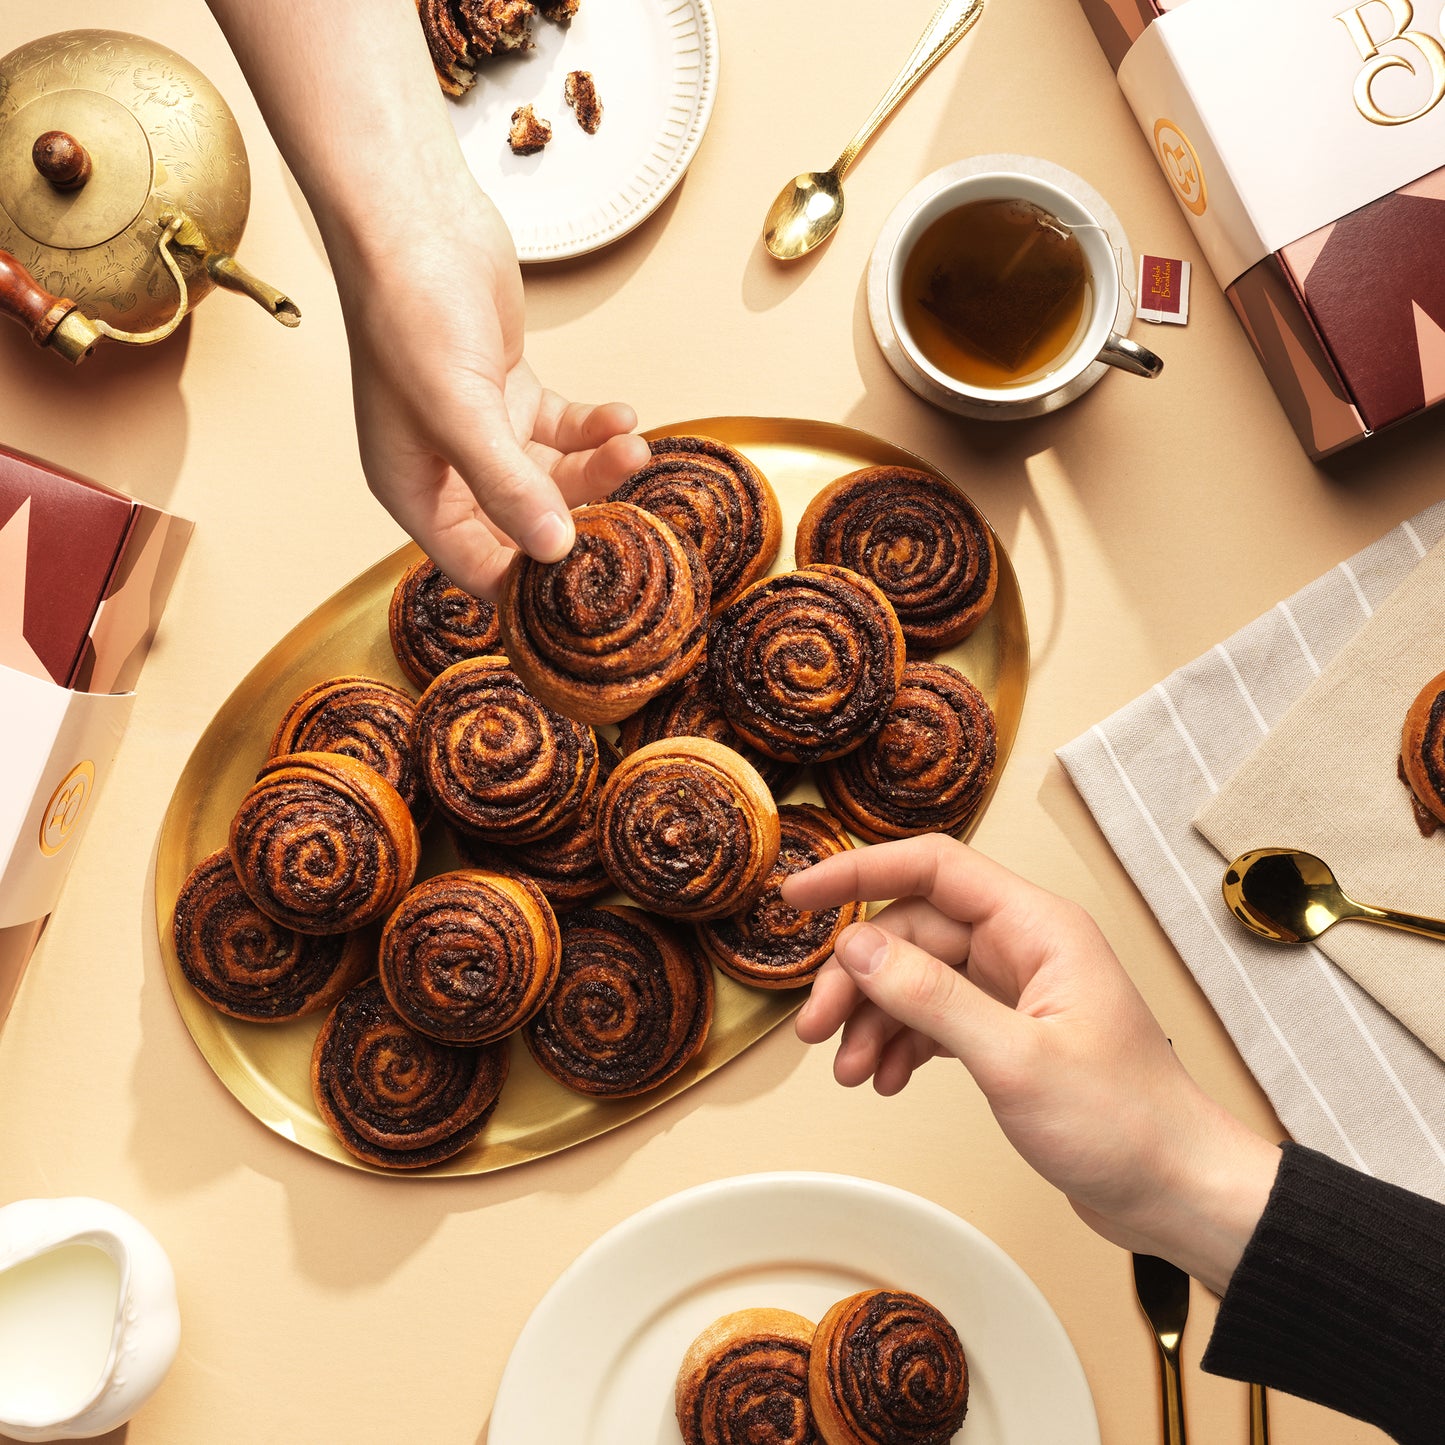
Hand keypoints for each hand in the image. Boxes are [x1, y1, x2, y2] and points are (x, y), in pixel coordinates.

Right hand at [333, 189, 649, 597]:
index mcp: (413, 491)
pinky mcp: (508, 394)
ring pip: (552, 477)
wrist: (413, 216)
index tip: (591, 585)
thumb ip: (506, 486)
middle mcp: (444, 470)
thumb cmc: (410, 309)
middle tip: (630, 508)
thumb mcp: (459, 411)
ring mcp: (479, 432)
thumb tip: (552, 553)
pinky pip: (561, 432)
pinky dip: (593, 429)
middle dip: (579, 516)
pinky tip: (622, 417)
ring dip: (597, 466)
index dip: (532, 583)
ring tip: (634, 445)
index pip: (479, 568)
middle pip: (524, 526)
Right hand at [784, 834, 1279, 1291]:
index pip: (933, 867)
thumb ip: (931, 997)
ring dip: (875, 1020)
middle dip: (858, 978)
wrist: (1177, 1195)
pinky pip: (935, 1017)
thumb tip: (858, 945)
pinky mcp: (1010, 1032)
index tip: (800, 895)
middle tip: (816, 1028)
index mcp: (1038, 927)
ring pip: (917, 979)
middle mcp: (1024, 946)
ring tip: (851, 1072)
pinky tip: (888, 1079)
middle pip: (913, 932)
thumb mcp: (1014, 1060)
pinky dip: (903, 1044)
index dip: (860, 873)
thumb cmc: (1125, 1125)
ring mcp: (1016, 990)